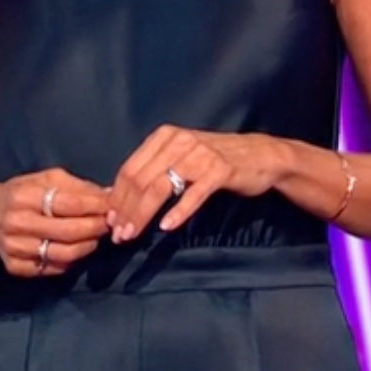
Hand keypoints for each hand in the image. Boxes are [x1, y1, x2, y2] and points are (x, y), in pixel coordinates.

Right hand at [0, 169, 110, 278]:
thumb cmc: (19, 193)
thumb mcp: (43, 179)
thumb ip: (76, 186)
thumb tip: (110, 194)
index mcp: (24, 196)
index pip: (68, 203)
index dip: (95, 206)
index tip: (113, 205)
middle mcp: (17, 223)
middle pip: (69, 232)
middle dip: (96, 227)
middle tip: (110, 223)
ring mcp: (15, 248)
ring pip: (64, 254)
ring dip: (88, 246)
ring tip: (95, 236)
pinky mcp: (16, 267)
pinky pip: (53, 269)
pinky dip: (71, 261)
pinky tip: (75, 249)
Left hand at [106, 126, 279, 242]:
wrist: (260, 155)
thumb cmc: (215, 159)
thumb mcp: (180, 157)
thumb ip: (153, 170)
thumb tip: (120, 199)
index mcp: (163, 136)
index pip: (129, 168)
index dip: (116, 197)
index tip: (110, 221)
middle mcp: (178, 141)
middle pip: (140, 179)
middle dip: (125, 210)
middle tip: (118, 234)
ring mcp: (199, 155)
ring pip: (160, 187)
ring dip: (142, 214)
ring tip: (133, 234)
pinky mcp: (219, 171)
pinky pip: (193, 194)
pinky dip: (177, 211)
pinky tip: (166, 227)